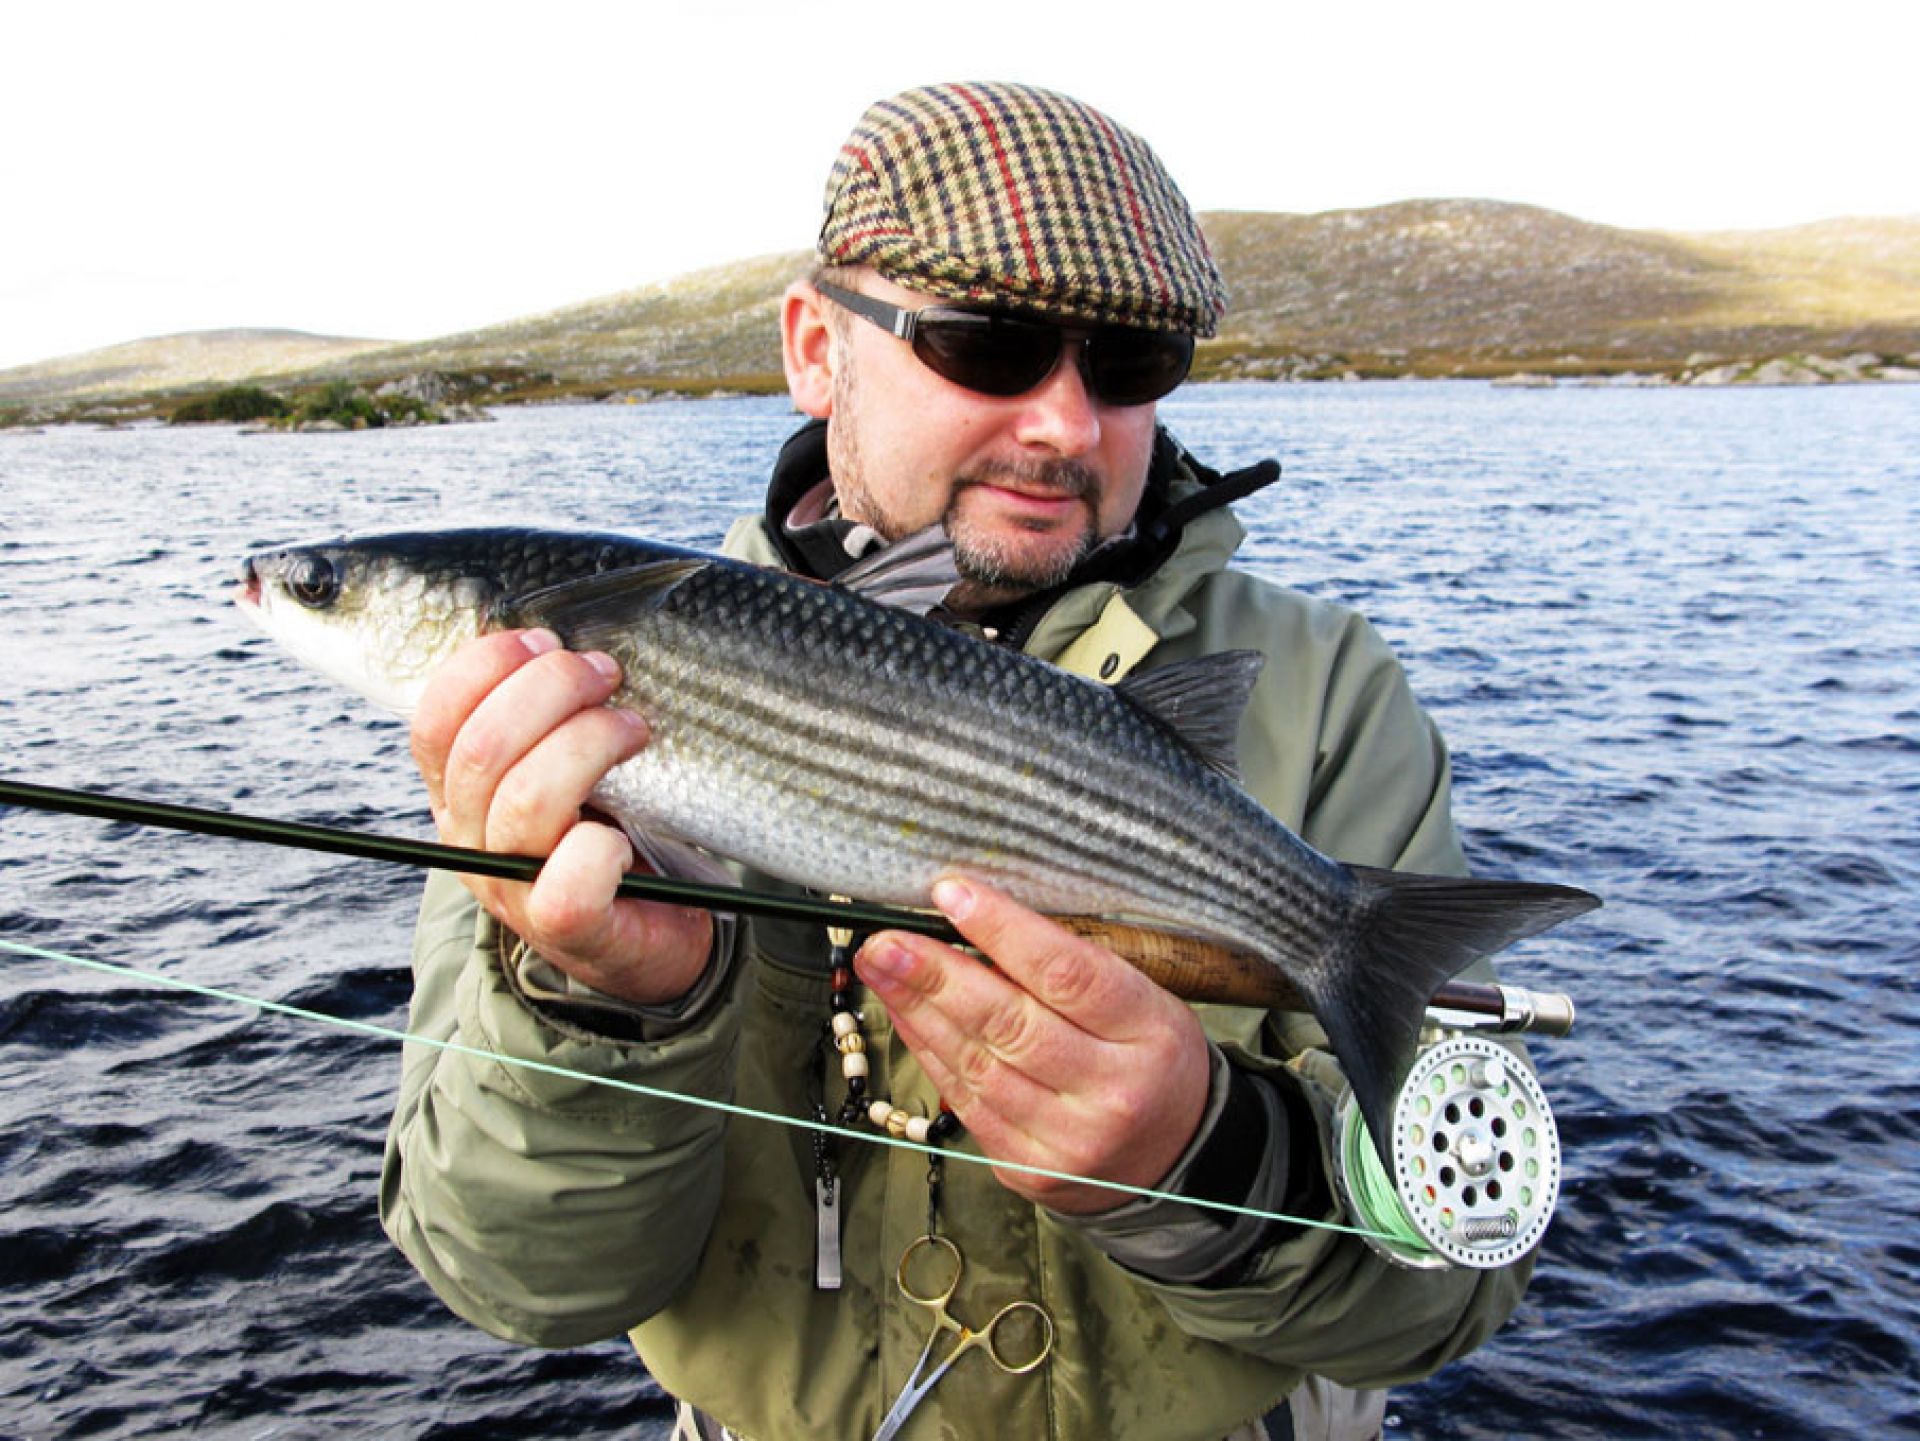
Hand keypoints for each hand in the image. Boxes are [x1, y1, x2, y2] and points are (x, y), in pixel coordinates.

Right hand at [410, 628, 712, 1005]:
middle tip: (608, 675)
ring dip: (589, 744)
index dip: (486, 667)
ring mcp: (514, 888)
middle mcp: (471, 840)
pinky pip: (568, 884)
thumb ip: (549, 714)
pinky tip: (625, 835)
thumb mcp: (565, 764)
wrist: (649, 936)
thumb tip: (569, 638)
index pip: (436, 722)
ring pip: (526, 799)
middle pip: (482, 750)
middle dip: (552, 691)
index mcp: (458, 793)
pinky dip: (600, 849)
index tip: (546, 641)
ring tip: (635, 729)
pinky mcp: (568, 930)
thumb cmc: (609, 830)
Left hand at [854, 877, 1211, 1214]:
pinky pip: (967, 1103)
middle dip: (937, 975)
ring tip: (881, 968)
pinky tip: (906, 1016)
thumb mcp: (1142, 1001)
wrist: (1178, 1157)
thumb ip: (1071, 969)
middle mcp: (1112, 1091)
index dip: (1003, 929)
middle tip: (886, 939)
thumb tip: (976, 923)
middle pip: (1011, 1023)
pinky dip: (930, 1053)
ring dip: (919, 1011)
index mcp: (1149, 1032)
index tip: (951, 893)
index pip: (1068, 973)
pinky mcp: (1031, 1170)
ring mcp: (1069, 1139)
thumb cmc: (1150, 1058)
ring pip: (978, 1065)